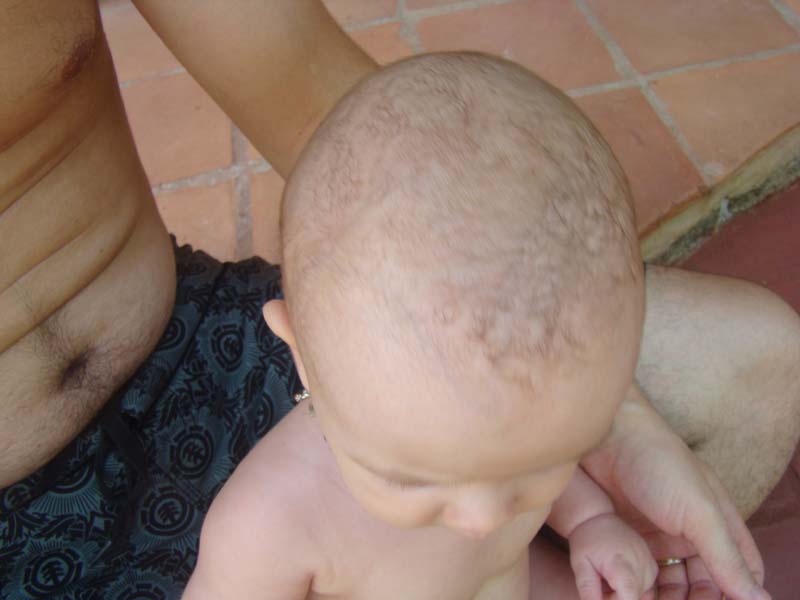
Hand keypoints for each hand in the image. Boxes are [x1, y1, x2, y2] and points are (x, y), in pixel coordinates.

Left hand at [568, 513, 657, 599]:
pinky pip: (647, 587)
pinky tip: (619, 576)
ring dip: (625, 593)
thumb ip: (588, 589)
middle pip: (634, 598)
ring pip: (642, 595)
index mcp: (622, 563)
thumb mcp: (580, 565)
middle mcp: (641, 564)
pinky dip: (634, 587)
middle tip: (600, 583)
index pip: (629, 598)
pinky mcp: (652, 563)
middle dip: (616, 598)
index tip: (602, 594)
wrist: (596, 517)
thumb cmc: (586, 540)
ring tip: (609, 578)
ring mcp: (649, 563)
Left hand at [581, 384, 769, 599]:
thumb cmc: (658, 462)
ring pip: (670, 585)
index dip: (737, 596)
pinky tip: (634, 597)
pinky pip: (639, 575)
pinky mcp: (624, 538)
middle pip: (703, 587)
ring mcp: (655, 538)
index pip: (740, 574)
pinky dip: (641, 591)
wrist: (604, 435)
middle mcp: (689, 535)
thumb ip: (727, 557)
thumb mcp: (699, 512)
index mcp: (718, 526)